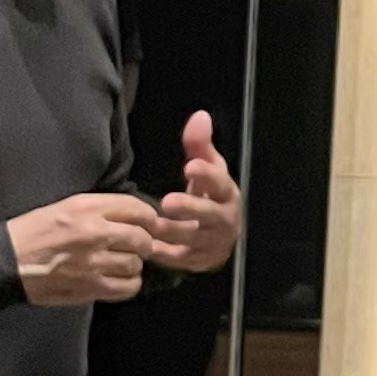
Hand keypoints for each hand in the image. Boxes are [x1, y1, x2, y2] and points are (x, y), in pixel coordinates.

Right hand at [6, 191, 167, 305]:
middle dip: (143, 243)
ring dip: (133, 264)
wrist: (5, 262)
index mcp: (87, 208)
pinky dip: (128, 284)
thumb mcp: (65, 206)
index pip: (136, 208)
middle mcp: (94, 233)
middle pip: (141, 238)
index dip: (150, 218)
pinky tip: (118, 279)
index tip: (149, 224)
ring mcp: (93, 263)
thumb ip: (99, 209)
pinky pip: (127, 287)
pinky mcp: (89, 287)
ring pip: (136, 264)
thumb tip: (133, 215)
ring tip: (121, 263)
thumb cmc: (33, 231)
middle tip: (135, 246)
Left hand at [148, 109, 240, 274]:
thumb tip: (200, 116)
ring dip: (173, 233)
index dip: (207, 176)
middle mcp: (224, 219)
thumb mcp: (209, 169)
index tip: (190, 166)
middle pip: (210, 215)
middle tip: (168, 202)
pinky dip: (166, 254)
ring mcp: (212, 242)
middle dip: (191, 209)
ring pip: (194, 239)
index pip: (220, 183)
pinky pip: (182, 259)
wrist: (221, 235)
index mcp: (227, 194)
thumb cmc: (211, 196)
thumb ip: (200, 144)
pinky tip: (150, 248)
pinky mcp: (199, 259)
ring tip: (152, 226)